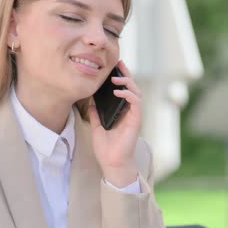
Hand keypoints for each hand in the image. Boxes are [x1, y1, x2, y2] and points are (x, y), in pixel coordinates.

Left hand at [88, 60, 141, 187]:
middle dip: (126, 74)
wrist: (112, 164)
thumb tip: (90, 101)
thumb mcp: (97, 127)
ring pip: (136, 92)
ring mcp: (134, 116)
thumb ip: (95, 114)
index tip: (114, 67)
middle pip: (132, 87)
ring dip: (127, 82)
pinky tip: (119, 91)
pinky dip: (128, 94)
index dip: (121, 77)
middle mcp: (130, 112)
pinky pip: (136, 102)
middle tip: (118, 63)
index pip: (124, 90)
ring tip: (115, 78)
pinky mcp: (136, 120)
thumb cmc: (106, 149)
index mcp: (122, 112)